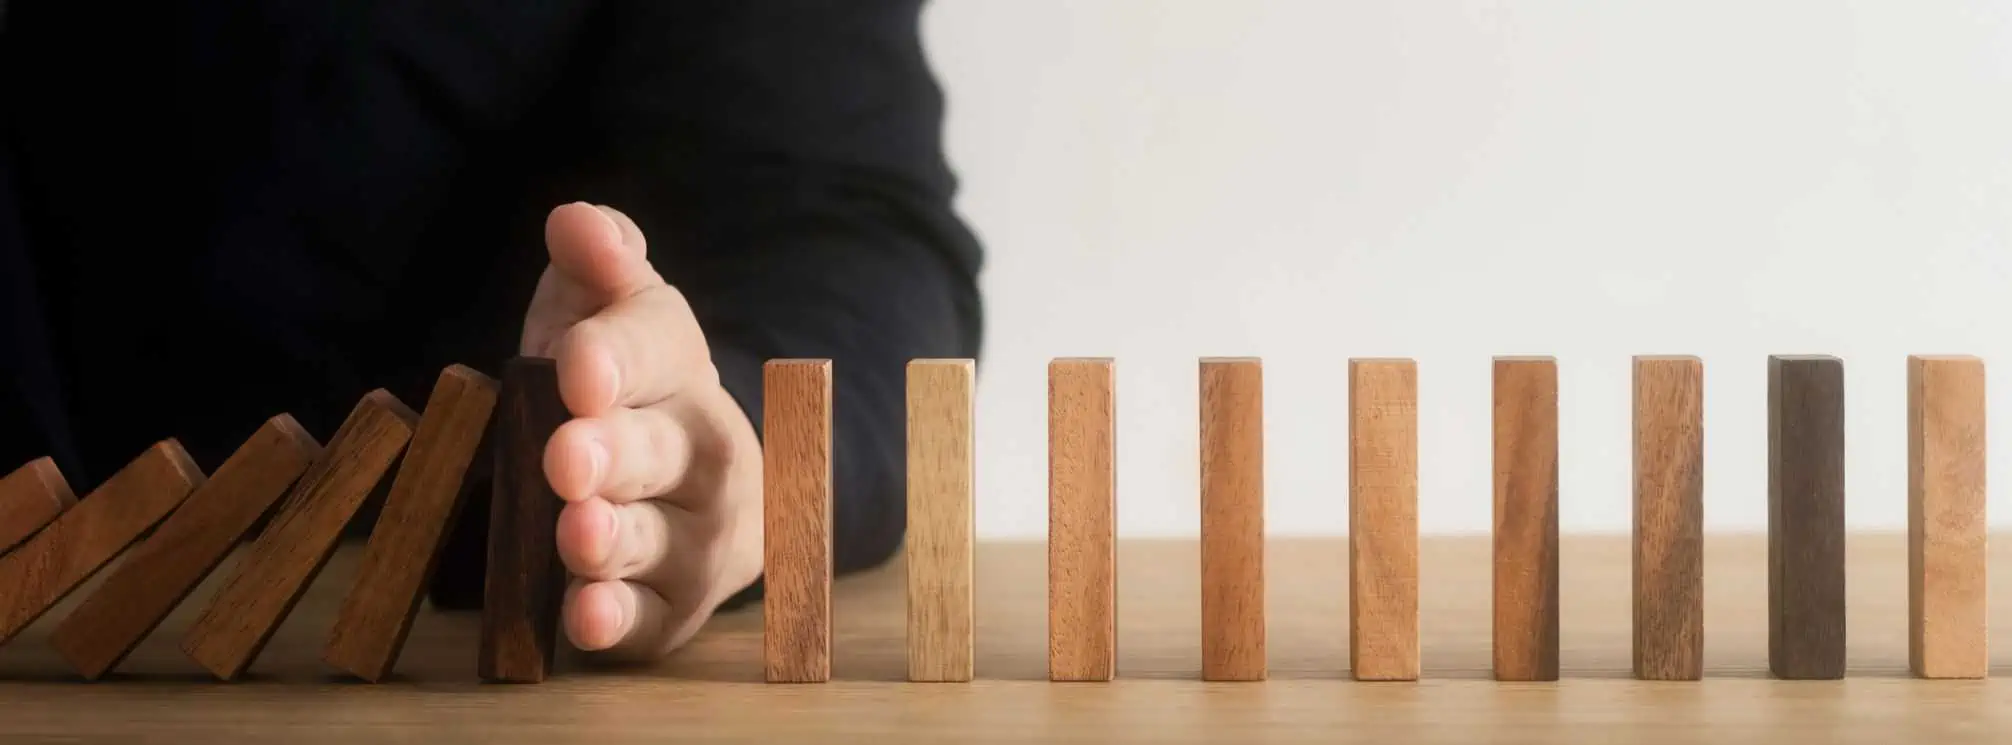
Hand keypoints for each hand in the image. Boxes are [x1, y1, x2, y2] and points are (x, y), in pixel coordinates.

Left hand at [520, 202, 763, 659]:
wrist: (678, 494)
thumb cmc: (617, 393)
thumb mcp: (601, 318)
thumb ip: (594, 266)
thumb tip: (576, 221)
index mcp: (678, 366)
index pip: (661, 346)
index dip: (620, 355)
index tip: (578, 363)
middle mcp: (704, 450)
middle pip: (669, 450)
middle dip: (617, 453)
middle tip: (566, 457)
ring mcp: (696, 536)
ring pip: (664, 539)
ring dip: (617, 539)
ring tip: (574, 534)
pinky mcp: (672, 610)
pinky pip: (651, 620)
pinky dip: (620, 621)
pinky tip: (585, 616)